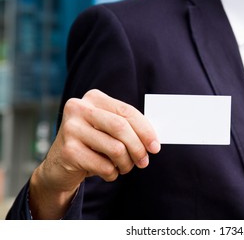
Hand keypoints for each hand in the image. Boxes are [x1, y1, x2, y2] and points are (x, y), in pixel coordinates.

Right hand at [29, 89, 159, 218]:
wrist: (59, 166)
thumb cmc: (93, 145)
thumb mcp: (109, 131)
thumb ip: (129, 128)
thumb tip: (154, 141)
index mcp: (93, 98)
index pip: (127, 111)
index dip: (145, 130)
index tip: (155, 147)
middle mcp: (79, 108)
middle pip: (121, 127)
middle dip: (138, 148)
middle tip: (144, 162)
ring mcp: (71, 128)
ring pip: (115, 149)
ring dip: (126, 164)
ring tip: (124, 167)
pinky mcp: (68, 151)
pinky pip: (104, 166)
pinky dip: (112, 173)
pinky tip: (107, 172)